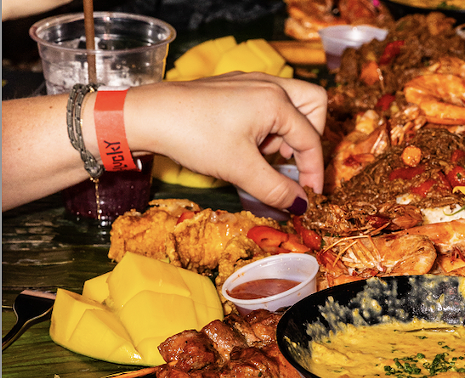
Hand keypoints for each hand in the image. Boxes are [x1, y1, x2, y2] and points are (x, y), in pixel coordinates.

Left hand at [125, 73, 326, 210]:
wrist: (149, 116)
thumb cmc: (194, 136)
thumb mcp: (240, 170)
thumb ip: (277, 189)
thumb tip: (301, 205)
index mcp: (276, 101)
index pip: (311, 139)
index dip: (314, 171)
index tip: (309, 196)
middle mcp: (268, 85)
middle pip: (314, 105)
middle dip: (310, 137)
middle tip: (292, 162)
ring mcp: (250, 82)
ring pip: (292, 103)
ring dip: (289, 132)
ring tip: (266, 155)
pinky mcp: (234, 87)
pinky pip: (269, 103)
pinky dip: (270, 125)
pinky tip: (248, 144)